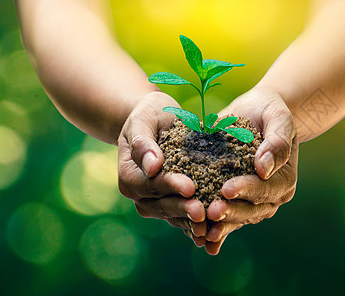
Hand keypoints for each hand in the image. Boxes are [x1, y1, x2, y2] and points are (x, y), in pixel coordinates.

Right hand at [117, 91, 208, 241]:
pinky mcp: (173, 205)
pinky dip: (198, 223)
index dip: (170, 186)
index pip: (150, 183)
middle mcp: (140, 195)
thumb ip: (144, 142)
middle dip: (183, 209)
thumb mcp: (143, 120)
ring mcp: (156, 203)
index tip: (190, 187)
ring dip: (192, 221)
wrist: (158, 122)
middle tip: (202, 212)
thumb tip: (152, 166)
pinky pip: (185, 217)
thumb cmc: (149, 116)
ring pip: (175, 216)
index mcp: (129, 176)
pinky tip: (215, 228)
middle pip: (162, 205)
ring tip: (211, 223)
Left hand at [195, 87, 298, 254]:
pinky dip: (214, 228)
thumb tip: (264, 169)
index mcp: (284, 179)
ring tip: (201, 232)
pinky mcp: (234, 200)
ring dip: (220, 225)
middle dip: (231, 212)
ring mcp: (252, 202)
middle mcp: (270, 196)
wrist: (256, 112)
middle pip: (251, 210)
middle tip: (211, 212)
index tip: (226, 190)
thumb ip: (276, 142)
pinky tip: (198, 239)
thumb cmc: (270, 111)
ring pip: (237, 218)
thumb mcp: (278, 118)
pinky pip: (225, 218)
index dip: (246, 190)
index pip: (265, 188)